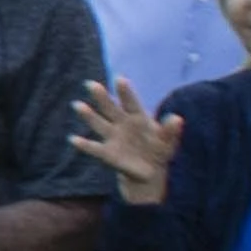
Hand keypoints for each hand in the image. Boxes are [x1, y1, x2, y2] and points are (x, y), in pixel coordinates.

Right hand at [70, 79, 174, 203]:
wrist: (149, 170)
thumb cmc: (159, 149)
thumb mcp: (168, 141)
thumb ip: (171, 130)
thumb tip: (177, 119)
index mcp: (137, 117)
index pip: (131, 102)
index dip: (125, 92)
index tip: (119, 79)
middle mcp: (122, 123)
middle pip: (110, 108)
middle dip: (101, 97)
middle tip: (92, 85)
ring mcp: (112, 137)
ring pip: (98, 123)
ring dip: (88, 115)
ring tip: (78, 105)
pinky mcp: (106, 152)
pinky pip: (94, 148)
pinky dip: (84, 144)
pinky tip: (73, 139)